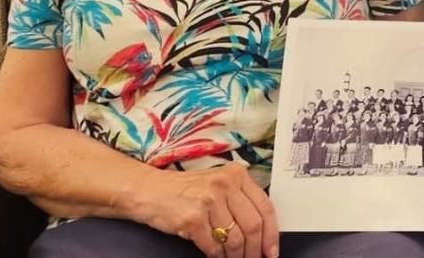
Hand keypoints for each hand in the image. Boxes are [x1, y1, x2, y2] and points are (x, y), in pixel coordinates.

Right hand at [130, 163, 278, 257]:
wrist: (151, 190)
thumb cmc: (187, 190)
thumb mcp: (219, 185)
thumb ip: (241, 201)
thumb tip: (263, 233)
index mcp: (237, 174)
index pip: (265, 207)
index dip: (272, 234)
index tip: (272, 251)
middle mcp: (225, 184)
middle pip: (253, 226)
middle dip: (255, 250)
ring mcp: (209, 201)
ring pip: (235, 240)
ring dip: (235, 256)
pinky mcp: (193, 218)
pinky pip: (214, 247)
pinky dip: (217, 257)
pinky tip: (215, 256)